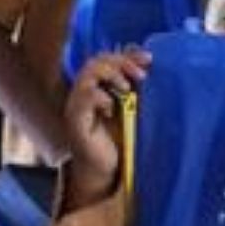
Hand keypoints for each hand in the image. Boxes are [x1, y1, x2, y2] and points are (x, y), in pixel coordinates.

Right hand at [61, 45, 149, 194]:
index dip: (128, 54)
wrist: (106, 171)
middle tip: (141, 75)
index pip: (108, 57)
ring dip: (110, 75)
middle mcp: (84, 92)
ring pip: (87, 74)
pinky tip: (111, 108)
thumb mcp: (133, 108)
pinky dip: (99, 97)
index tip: (149, 59)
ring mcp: (77, 105)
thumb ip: (136, 87)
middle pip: (96, 61)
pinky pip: (82, 98)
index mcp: (98, 86)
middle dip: (121, 62)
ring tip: (126, 88)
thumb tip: (148, 63)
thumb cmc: (120, 140)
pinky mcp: (75, 121)